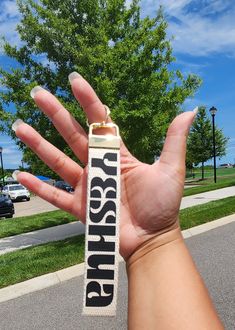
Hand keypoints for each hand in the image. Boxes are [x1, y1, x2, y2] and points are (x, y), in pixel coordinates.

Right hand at [13, 73, 194, 258]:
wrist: (153, 238)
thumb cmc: (163, 205)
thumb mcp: (171, 168)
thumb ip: (174, 140)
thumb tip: (189, 111)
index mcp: (118, 155)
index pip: (100, 121)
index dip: (88, 100)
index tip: (74, 80)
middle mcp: (99, 166)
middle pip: (73, 135)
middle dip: (55, 114)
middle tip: (38, 94)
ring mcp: (87, 186)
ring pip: (58, 161)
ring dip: (38, 145)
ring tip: (19, 127)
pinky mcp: (80, 207)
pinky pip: (55, 195)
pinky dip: (38, 186)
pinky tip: (20, 175)